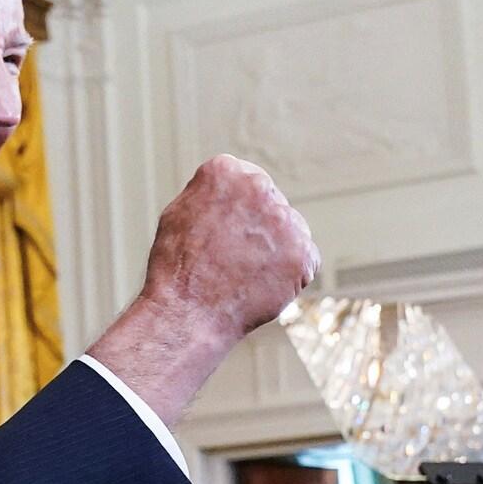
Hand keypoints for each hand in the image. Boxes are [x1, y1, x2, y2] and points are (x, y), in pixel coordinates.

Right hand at [142, 154, 317, 342]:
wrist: (188, 312)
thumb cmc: (177, 267)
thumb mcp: (179, 212)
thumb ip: (209, 193)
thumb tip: (231, 191)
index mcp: (224, 171)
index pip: (244, 180)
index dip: (232, 209)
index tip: (221, 230)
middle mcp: (259, 187)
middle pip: (270, 203)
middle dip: (257, 226)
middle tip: (231, 255)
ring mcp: (285, 220)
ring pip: (291, 229)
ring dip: (275, 248)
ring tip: (243, 273)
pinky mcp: (304, 253)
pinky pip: (305, 259)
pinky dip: (289, 274)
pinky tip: (260, 284)